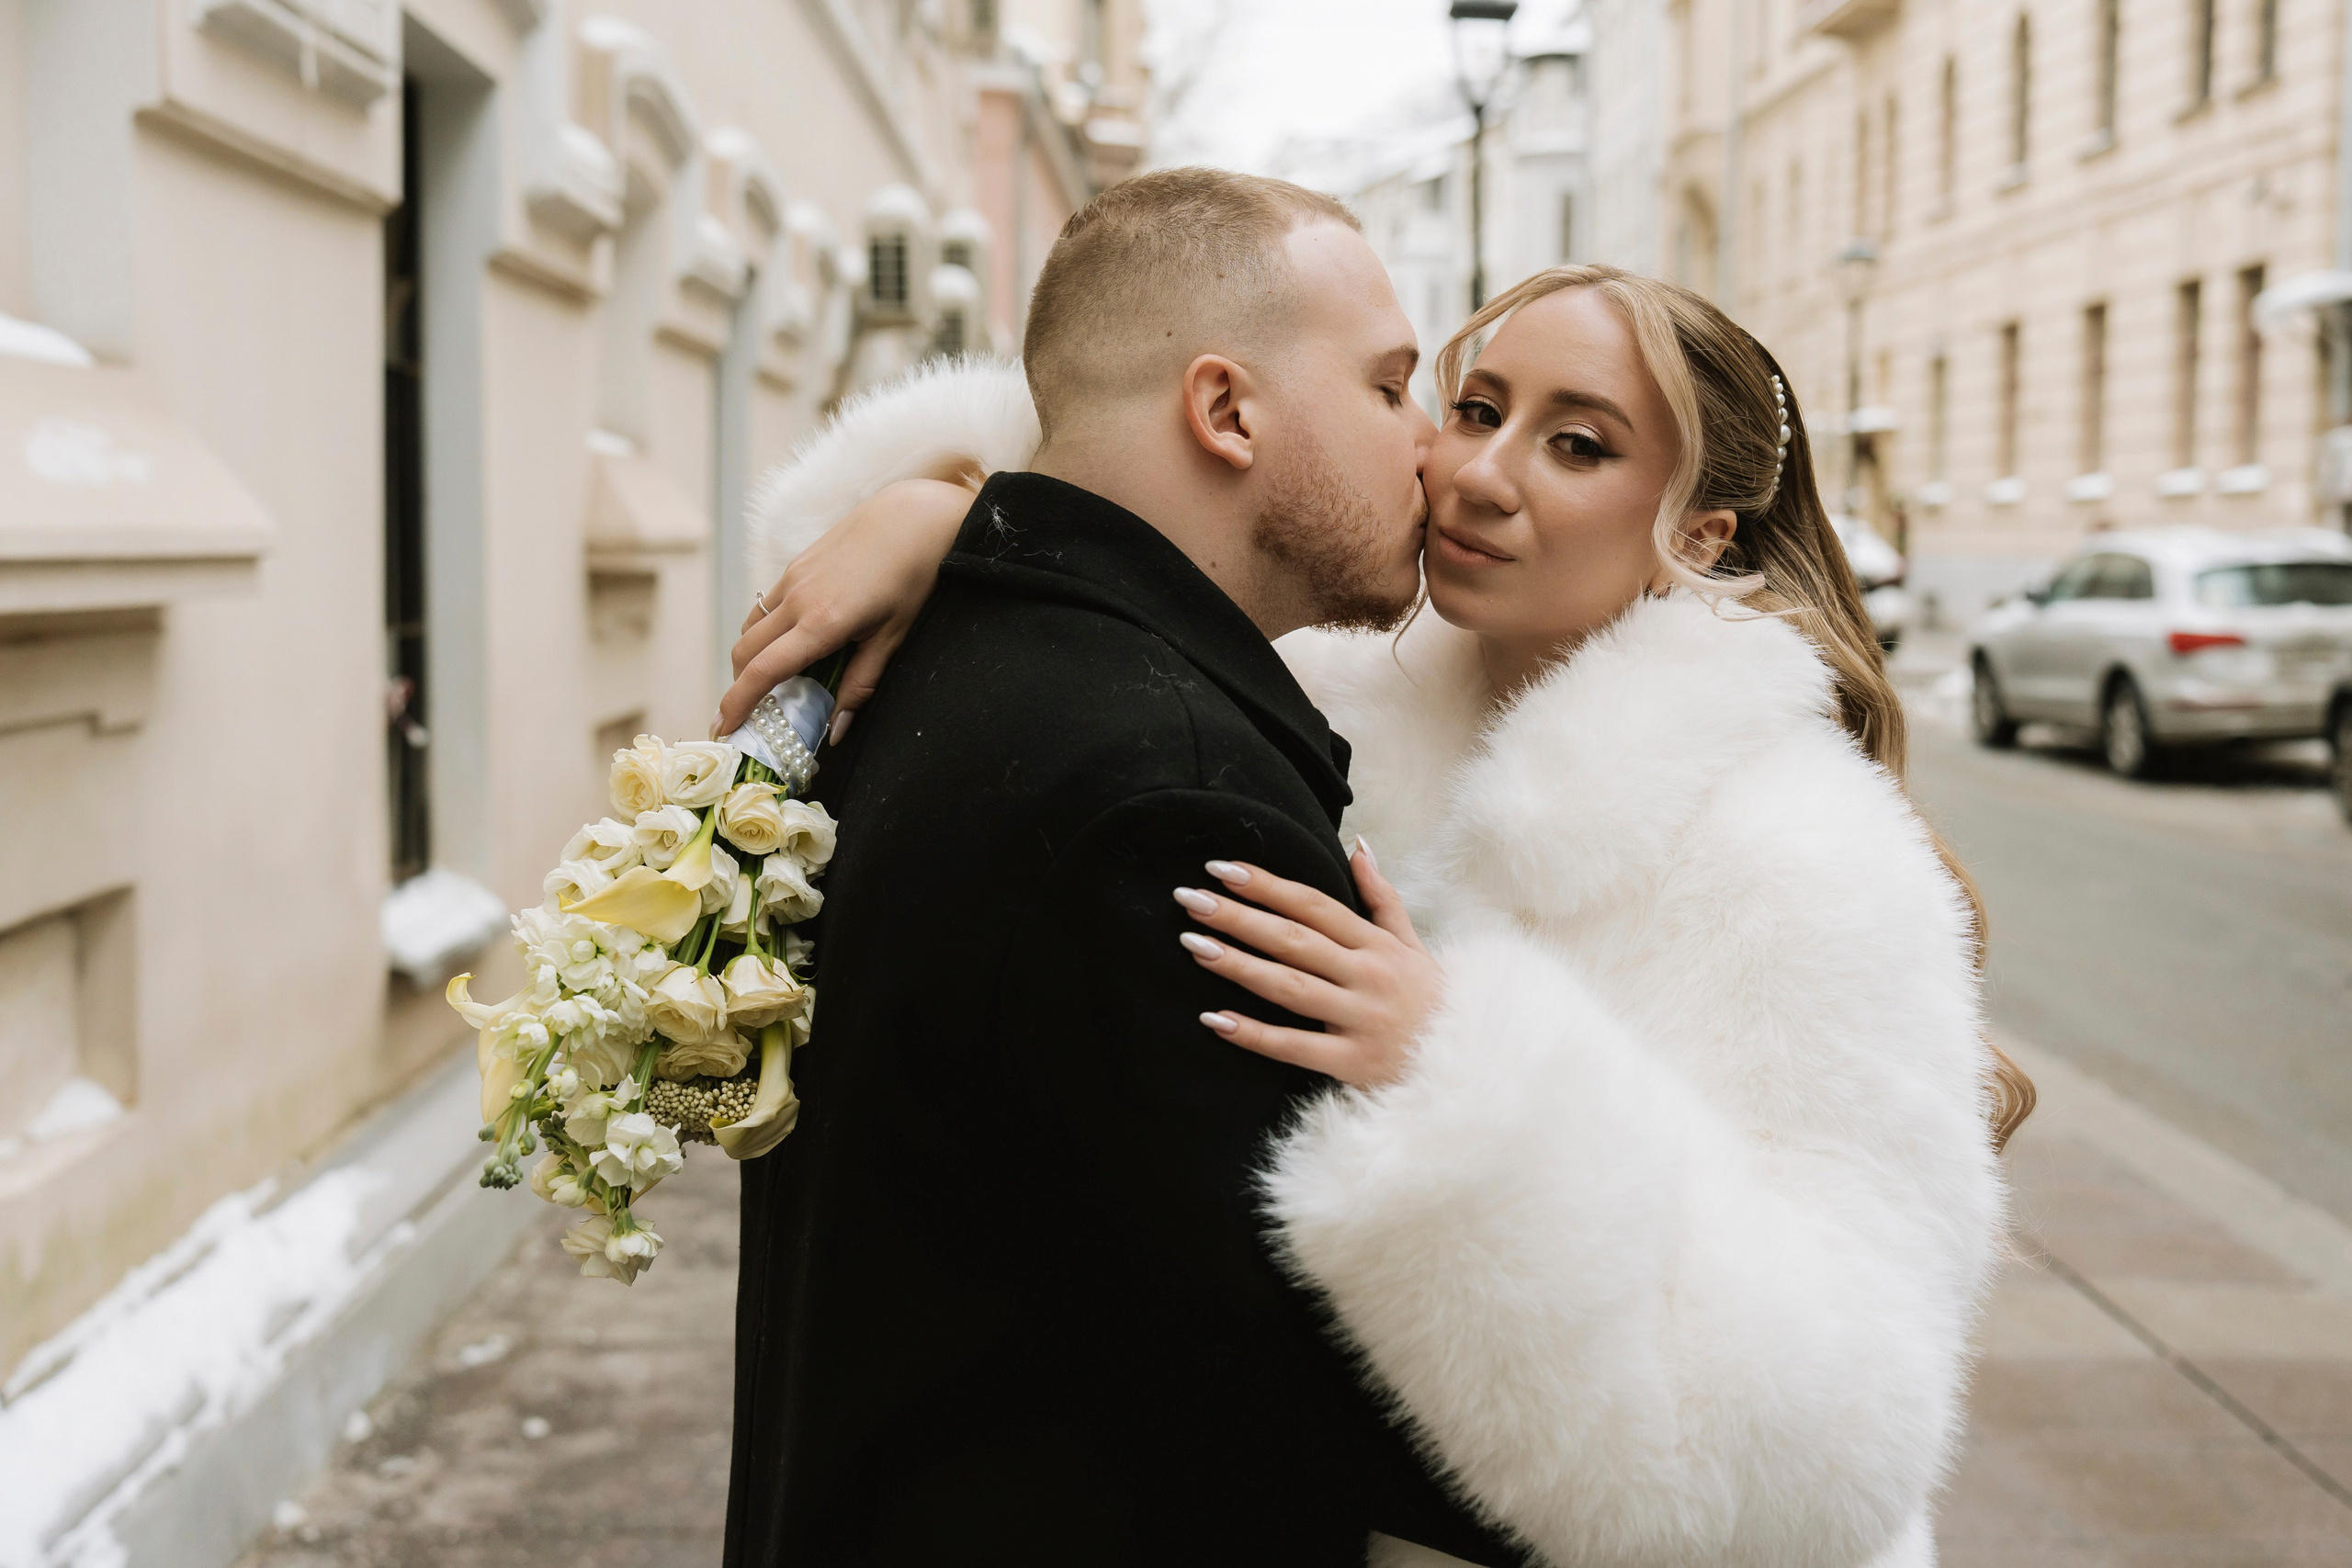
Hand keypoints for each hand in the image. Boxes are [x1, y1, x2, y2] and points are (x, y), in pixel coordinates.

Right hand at [714, 477, 975, 737]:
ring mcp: (793, 579)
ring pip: (751, 627)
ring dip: (750, 658)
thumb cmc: (912, 576)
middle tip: (749, 714)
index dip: (736, 705)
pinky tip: (788, 642)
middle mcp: (798, 600)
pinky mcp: (796, 565)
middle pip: (745, 651)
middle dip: (738, 686)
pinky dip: (764, 632)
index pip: (763, 672)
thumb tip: (837, 731)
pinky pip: (766, 606)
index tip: (723, 730)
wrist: (914, 516)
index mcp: (821, 624)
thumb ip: (861, 684)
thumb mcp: (893, 638)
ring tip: (769, 682)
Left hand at [1172, 841, 1438, 1087]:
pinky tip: (1214, 1019)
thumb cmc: (1431, 1000)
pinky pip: (1295, 1047)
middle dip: (1239, 917)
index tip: (1222, 870)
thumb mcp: (1412, 944)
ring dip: (1238, 965)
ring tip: (1193, 945)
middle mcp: (1367, 975)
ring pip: (1290, 987)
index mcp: (1376, 945)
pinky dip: (1253, 1034)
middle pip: (1294, 940)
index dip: (1267, 886)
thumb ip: (1382, 897)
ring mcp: (1360, 1019)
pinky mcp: (1352, 1062)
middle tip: (1189, 900)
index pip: (1314, 906)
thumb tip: (1358, 845)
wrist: (1473, 1065)